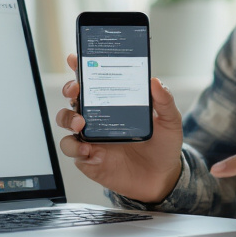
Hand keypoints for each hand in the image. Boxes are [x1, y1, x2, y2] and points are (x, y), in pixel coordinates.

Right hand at [55, 53, 183, 203]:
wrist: (161, 178)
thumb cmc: (163, 146)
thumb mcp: (170, 121)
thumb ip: (165, 102)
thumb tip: (155, 81)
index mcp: (114, 102)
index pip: (94, 80)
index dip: (80, 67)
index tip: (75, 58)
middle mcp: (99, 116)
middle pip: (74, 97)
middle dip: (70, 89)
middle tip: (76, 90)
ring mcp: (91, 136)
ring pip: (66, 120)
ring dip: (68, 117)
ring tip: (81, 123)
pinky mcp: (88, 157)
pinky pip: (72, 149)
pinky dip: (74, 147)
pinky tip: (87, 149)